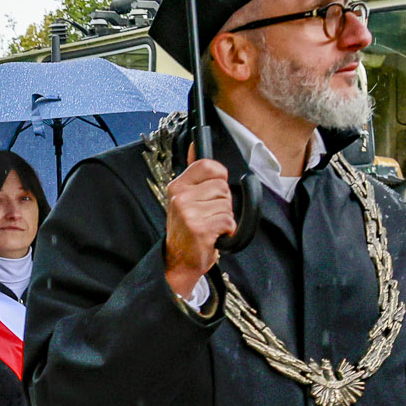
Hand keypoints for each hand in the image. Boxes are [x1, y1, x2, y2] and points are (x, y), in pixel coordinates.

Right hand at [165, 148, 235, 299]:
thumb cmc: (187, 229)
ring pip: (227, 205)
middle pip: (222, 187)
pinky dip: (227, 230)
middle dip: (223, 202)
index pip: (207, 165)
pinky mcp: (199, 228)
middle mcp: (180, 197)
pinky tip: (214, 235)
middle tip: (209, 215)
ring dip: (224, 218)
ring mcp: (188, 213)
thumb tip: (195, 146)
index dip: (219, 177)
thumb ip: (194, 173)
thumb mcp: (185, 198)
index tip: (213, 191)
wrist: (179, 260)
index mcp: (177, 187)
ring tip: (210, 225)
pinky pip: (228, 221)